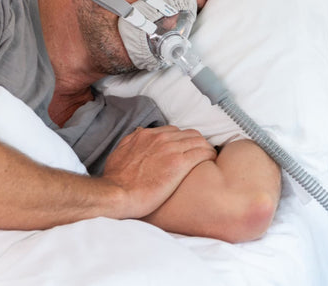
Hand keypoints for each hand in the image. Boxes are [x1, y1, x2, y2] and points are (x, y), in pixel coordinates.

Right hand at [101, 126, 215, 218]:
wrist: (115, 194)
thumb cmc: (115, 180)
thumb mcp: (119, 153)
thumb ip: (131, 142)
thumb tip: (139, 134)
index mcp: (147, 135)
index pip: (175, 131)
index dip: (184, 140)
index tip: (188, 149)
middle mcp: (161, 138)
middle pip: (190, 134)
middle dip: (198, 143)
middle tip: (202, 153)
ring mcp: (171, 149)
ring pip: (199, 141)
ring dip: (206, 148)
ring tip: (210, 157)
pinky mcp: (179, 163)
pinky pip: (203, 153)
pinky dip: (210, 155)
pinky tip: (212, 161)